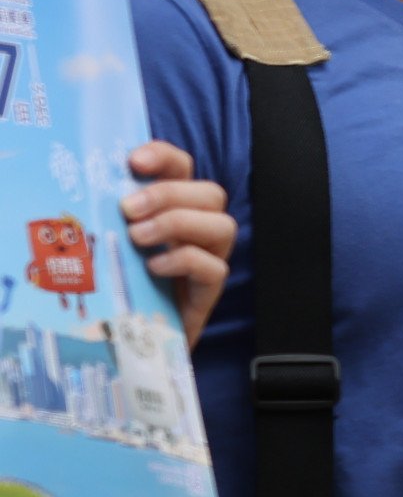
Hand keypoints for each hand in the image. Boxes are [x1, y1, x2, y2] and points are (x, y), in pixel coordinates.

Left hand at [118, 143, 234, 343]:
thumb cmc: (112, 284)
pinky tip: (154, 268)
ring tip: (139, 238)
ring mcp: (208, 259)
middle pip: (210, 193)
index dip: (165, 156)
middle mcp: (196, 229)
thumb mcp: (106, 241)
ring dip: (179, 224)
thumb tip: (85, 188)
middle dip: (169, 194)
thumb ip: (108, 216)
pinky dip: (185, 260)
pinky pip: (215, 268)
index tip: (134, 161)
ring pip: (223, 226)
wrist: (123, 340)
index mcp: (172, 207)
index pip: (182, 168)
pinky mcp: (209, 292)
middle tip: (127, 211)